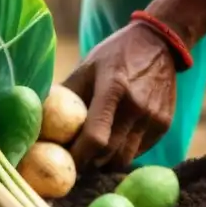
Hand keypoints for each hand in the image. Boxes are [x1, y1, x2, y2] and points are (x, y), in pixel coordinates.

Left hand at [63, 22, 176, 170]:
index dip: (77, 155)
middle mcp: (137, 106)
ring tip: (92, 154)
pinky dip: (123, 152)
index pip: (95, 137)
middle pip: (109, 154)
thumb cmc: (115, 54)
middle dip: (89, 163)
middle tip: (74, 160)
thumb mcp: (87, 66)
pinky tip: (113, 142)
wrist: (159, 43)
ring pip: (125, 158)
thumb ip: (67, 94)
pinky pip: (139, 151)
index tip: (63, 160)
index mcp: (113, 88)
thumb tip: (41, 117)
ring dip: (106, 162)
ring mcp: (153, 117)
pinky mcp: (164, 124)